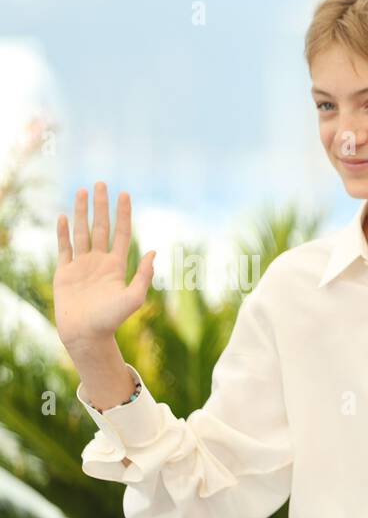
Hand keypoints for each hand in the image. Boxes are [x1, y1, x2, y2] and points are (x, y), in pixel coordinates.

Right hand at [54, 182, 155, 354]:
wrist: (86, 334)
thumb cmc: (112, 319)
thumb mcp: (134, 297)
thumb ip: (144, 275)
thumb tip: (153, 252)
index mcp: (117, 266)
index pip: (121, 232)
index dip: (123, 213)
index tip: (125, 194)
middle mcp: (99, 262)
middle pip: (101, 226)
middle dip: (101, 205)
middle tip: (101, 183)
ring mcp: (81, 265)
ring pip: (82, 232)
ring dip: (82, 211)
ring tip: (82, 191)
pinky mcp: (64, 272)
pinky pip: (64, 247)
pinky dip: (63, 232)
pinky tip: (64, 217)